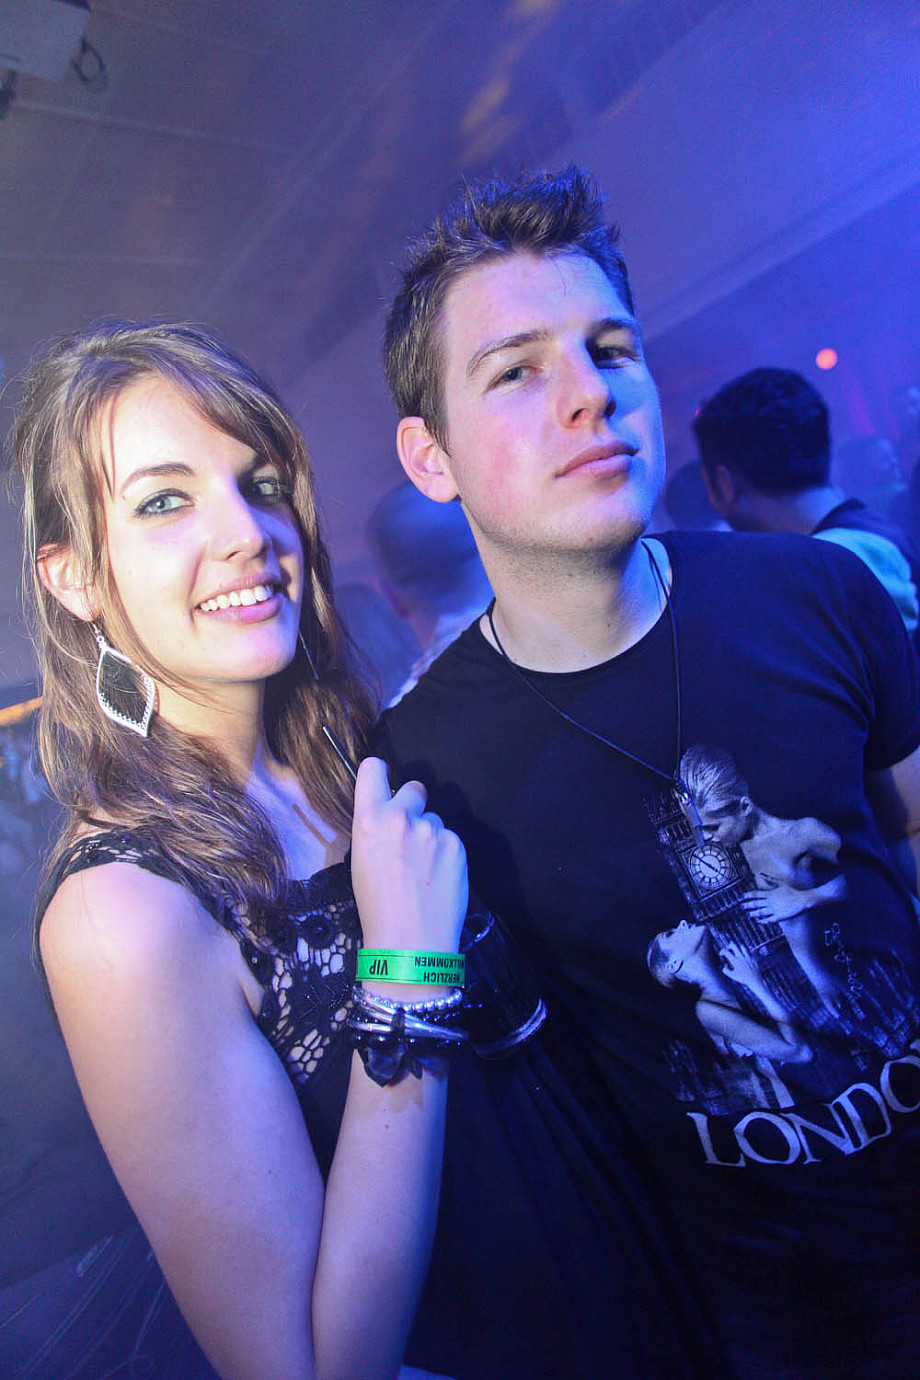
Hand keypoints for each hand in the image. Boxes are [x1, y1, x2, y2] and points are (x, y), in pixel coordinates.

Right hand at [350, 757, 467, 954]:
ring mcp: (433, 830)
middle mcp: (401, 817)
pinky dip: (446, 854)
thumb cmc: (377, 908)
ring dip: (430, 836)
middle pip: (413, 787)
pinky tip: (438, 879)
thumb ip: (375, 830)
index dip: (379, 774)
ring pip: (434, 820)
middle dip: (413, 804)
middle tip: (410, 834)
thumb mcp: (361, 861)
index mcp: (369, 819)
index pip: (374, 768)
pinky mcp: (457, 845)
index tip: (383, 783)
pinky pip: (450, 839)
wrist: (410, 944)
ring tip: (424, 870)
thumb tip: (387, 815)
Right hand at [719, 941, 758, 989]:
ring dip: (739, 947)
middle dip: (730, 945)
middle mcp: (741, 957)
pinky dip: (745, 953)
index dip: (722, 951)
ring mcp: (748, 957)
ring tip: (737, 950)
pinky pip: (749, 953)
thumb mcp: (732, 976)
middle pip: (734, 946)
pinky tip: (745, 956)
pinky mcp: (753, 959)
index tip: (721, 954)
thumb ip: (726, 971)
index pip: (726, 952)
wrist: (755, 980)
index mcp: (735, 961)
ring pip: (742, 947)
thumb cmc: (743, 979)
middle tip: (729, 948)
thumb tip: (724, 966)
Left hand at [740, 884, 804, 923]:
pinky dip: (763, 921)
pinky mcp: (779, 917)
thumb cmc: (791, 891)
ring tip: (748, 914)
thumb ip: (770, 879)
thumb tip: (761, 874)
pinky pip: (769, 920)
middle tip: (742, 906)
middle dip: (748, 905)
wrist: (801, 900)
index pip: (755, 895)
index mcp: (769, 894)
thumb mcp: (780, 883)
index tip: (742, 896)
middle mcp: (770, 902)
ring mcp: (774, 910)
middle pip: (756, 904)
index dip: (747, 896)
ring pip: (760, 912)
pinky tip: (760, 921)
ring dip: (753, 913)